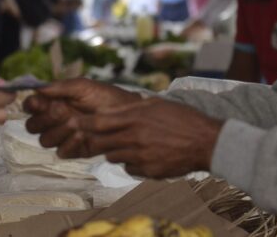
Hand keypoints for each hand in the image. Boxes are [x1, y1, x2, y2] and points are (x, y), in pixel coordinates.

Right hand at [24, 79, 141, 155]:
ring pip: (45, 140)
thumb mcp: (83, 86)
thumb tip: (37, 89)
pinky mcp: (74, 150)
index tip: (39, 103)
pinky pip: (61, 152)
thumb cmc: (105, 96)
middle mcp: (54, 121)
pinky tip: (81, 135)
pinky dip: (68, 144)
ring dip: (57, 132)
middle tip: (61, 111)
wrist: (126, 114)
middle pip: (32, 126)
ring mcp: (63, 136)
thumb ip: (60, 87)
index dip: (31, 106)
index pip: (30, 107)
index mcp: (52, 102)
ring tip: (75, 123)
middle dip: (44, 119)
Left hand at [72, 98, 223, 178]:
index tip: (71, 123)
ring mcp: (141, 156)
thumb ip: (133, 107)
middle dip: (93, 141)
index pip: (98, 122)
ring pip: (113, 157)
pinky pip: (129, 168)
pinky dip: (132, 163)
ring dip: (115, 151)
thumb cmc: (183, 119)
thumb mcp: (157, 105)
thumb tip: (111, 109)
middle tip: (92, 139)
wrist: (206, 142)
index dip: (81, 123)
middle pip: (100, 143)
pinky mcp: (148, 171)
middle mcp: (135, 137)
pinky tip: (146, 155)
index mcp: (135, 118)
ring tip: (131, 144)